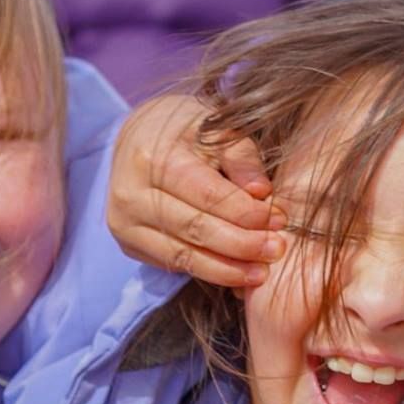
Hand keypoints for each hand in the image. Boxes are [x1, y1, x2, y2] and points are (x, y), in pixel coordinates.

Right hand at [108, 94, 284, 287]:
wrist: (137, 139)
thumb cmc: (184, 132)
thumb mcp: (216, 129)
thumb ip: (242, 158)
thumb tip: (262, 192)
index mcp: (152, 158)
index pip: (206, 195)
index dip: (246, 212)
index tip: (279, 219)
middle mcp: (130, 193)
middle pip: (195, 229)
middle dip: (242, 244)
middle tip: (277, 249)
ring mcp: (125, 223)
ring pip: (183, 255)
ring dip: (228, 268)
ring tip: (262, 272)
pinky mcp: (129, 243)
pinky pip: (173, 264)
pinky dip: (209, 271)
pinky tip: (237, 273)